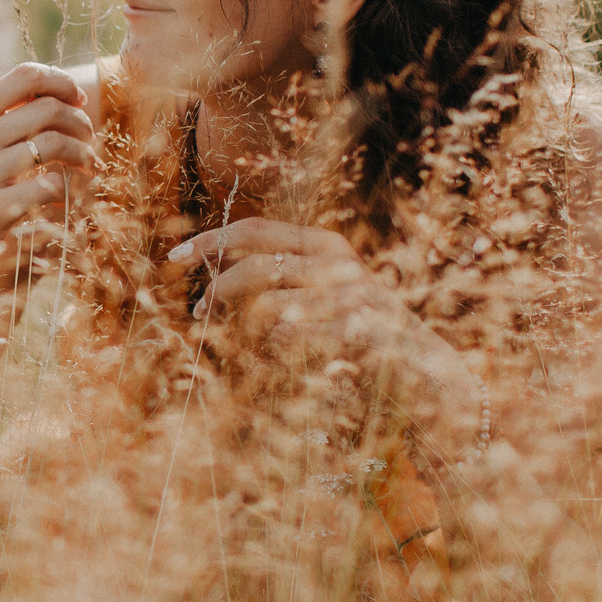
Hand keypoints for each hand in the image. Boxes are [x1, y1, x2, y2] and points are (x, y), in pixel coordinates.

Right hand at [0, 64, 96, 317]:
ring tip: (90, 165)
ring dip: (83, 153)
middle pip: (48, 108)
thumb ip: (0, 122)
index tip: (78, 100)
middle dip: (80, 121)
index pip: (25, 75)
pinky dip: (67, 188)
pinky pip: (50, 186)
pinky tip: (68, 195)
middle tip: (90, 137)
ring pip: (55, 144)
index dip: (61, 83)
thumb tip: (54, 96)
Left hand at [170, 217, 411, 365]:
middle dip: (217, 290)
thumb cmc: (364, 334)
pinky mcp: (356, 333)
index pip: (256, 230)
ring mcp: (350, 296)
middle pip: (254, 267)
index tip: (175, 256)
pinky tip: (302, 365)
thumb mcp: (323, 293)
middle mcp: (339, 263)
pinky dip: (281, 357)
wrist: (426, 371)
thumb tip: (215, 257)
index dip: (211, 239)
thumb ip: (278, 274)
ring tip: (266, 351)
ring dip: (253, 335)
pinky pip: (291, 344)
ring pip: (266, 310)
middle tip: (197, 313)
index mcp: (327, 246)